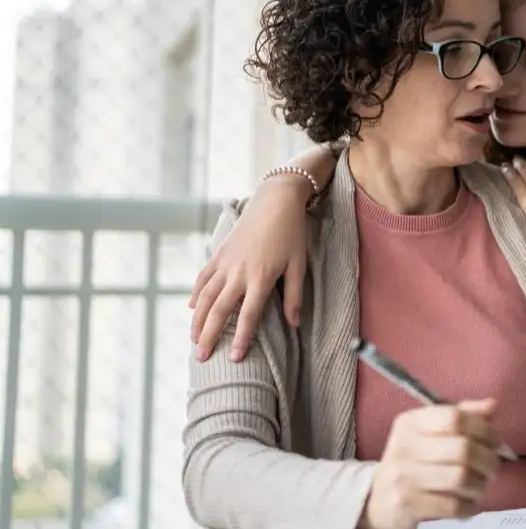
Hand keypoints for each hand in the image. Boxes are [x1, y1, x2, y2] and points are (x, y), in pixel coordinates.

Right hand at [189, 175, 312, 361]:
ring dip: (197, 320)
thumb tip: (294, 324)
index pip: (249, 316)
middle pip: (220, 310)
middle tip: (202, 358)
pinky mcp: (219, 253)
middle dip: (209, 336)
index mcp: (261, 278)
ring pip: (205, 297)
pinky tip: (193, 308)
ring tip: (194, 340)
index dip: (241, 338)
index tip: (234, 358)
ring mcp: (225, 263)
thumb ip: (295, 296)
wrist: (275, 202)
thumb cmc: (291, 234)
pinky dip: (196, 294)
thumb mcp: (299, 265)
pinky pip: (203, 278)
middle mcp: (239, 273)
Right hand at [362, 400, 501, 528]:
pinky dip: (470, 506)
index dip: (484, 429)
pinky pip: (453, 505)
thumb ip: (462, 416)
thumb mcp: (430, 433)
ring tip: (481, 486)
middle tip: (492, 468)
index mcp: (410, 422)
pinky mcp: (407, 505)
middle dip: (488, 460)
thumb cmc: (413, 462)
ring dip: (481, 484)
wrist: (378, 500)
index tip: (495, 441)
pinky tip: (469, 503)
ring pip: (461, 478)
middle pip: (463, 449)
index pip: (455, 418)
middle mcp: (404, 446)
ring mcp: (403, 477)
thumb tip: (492, 405)